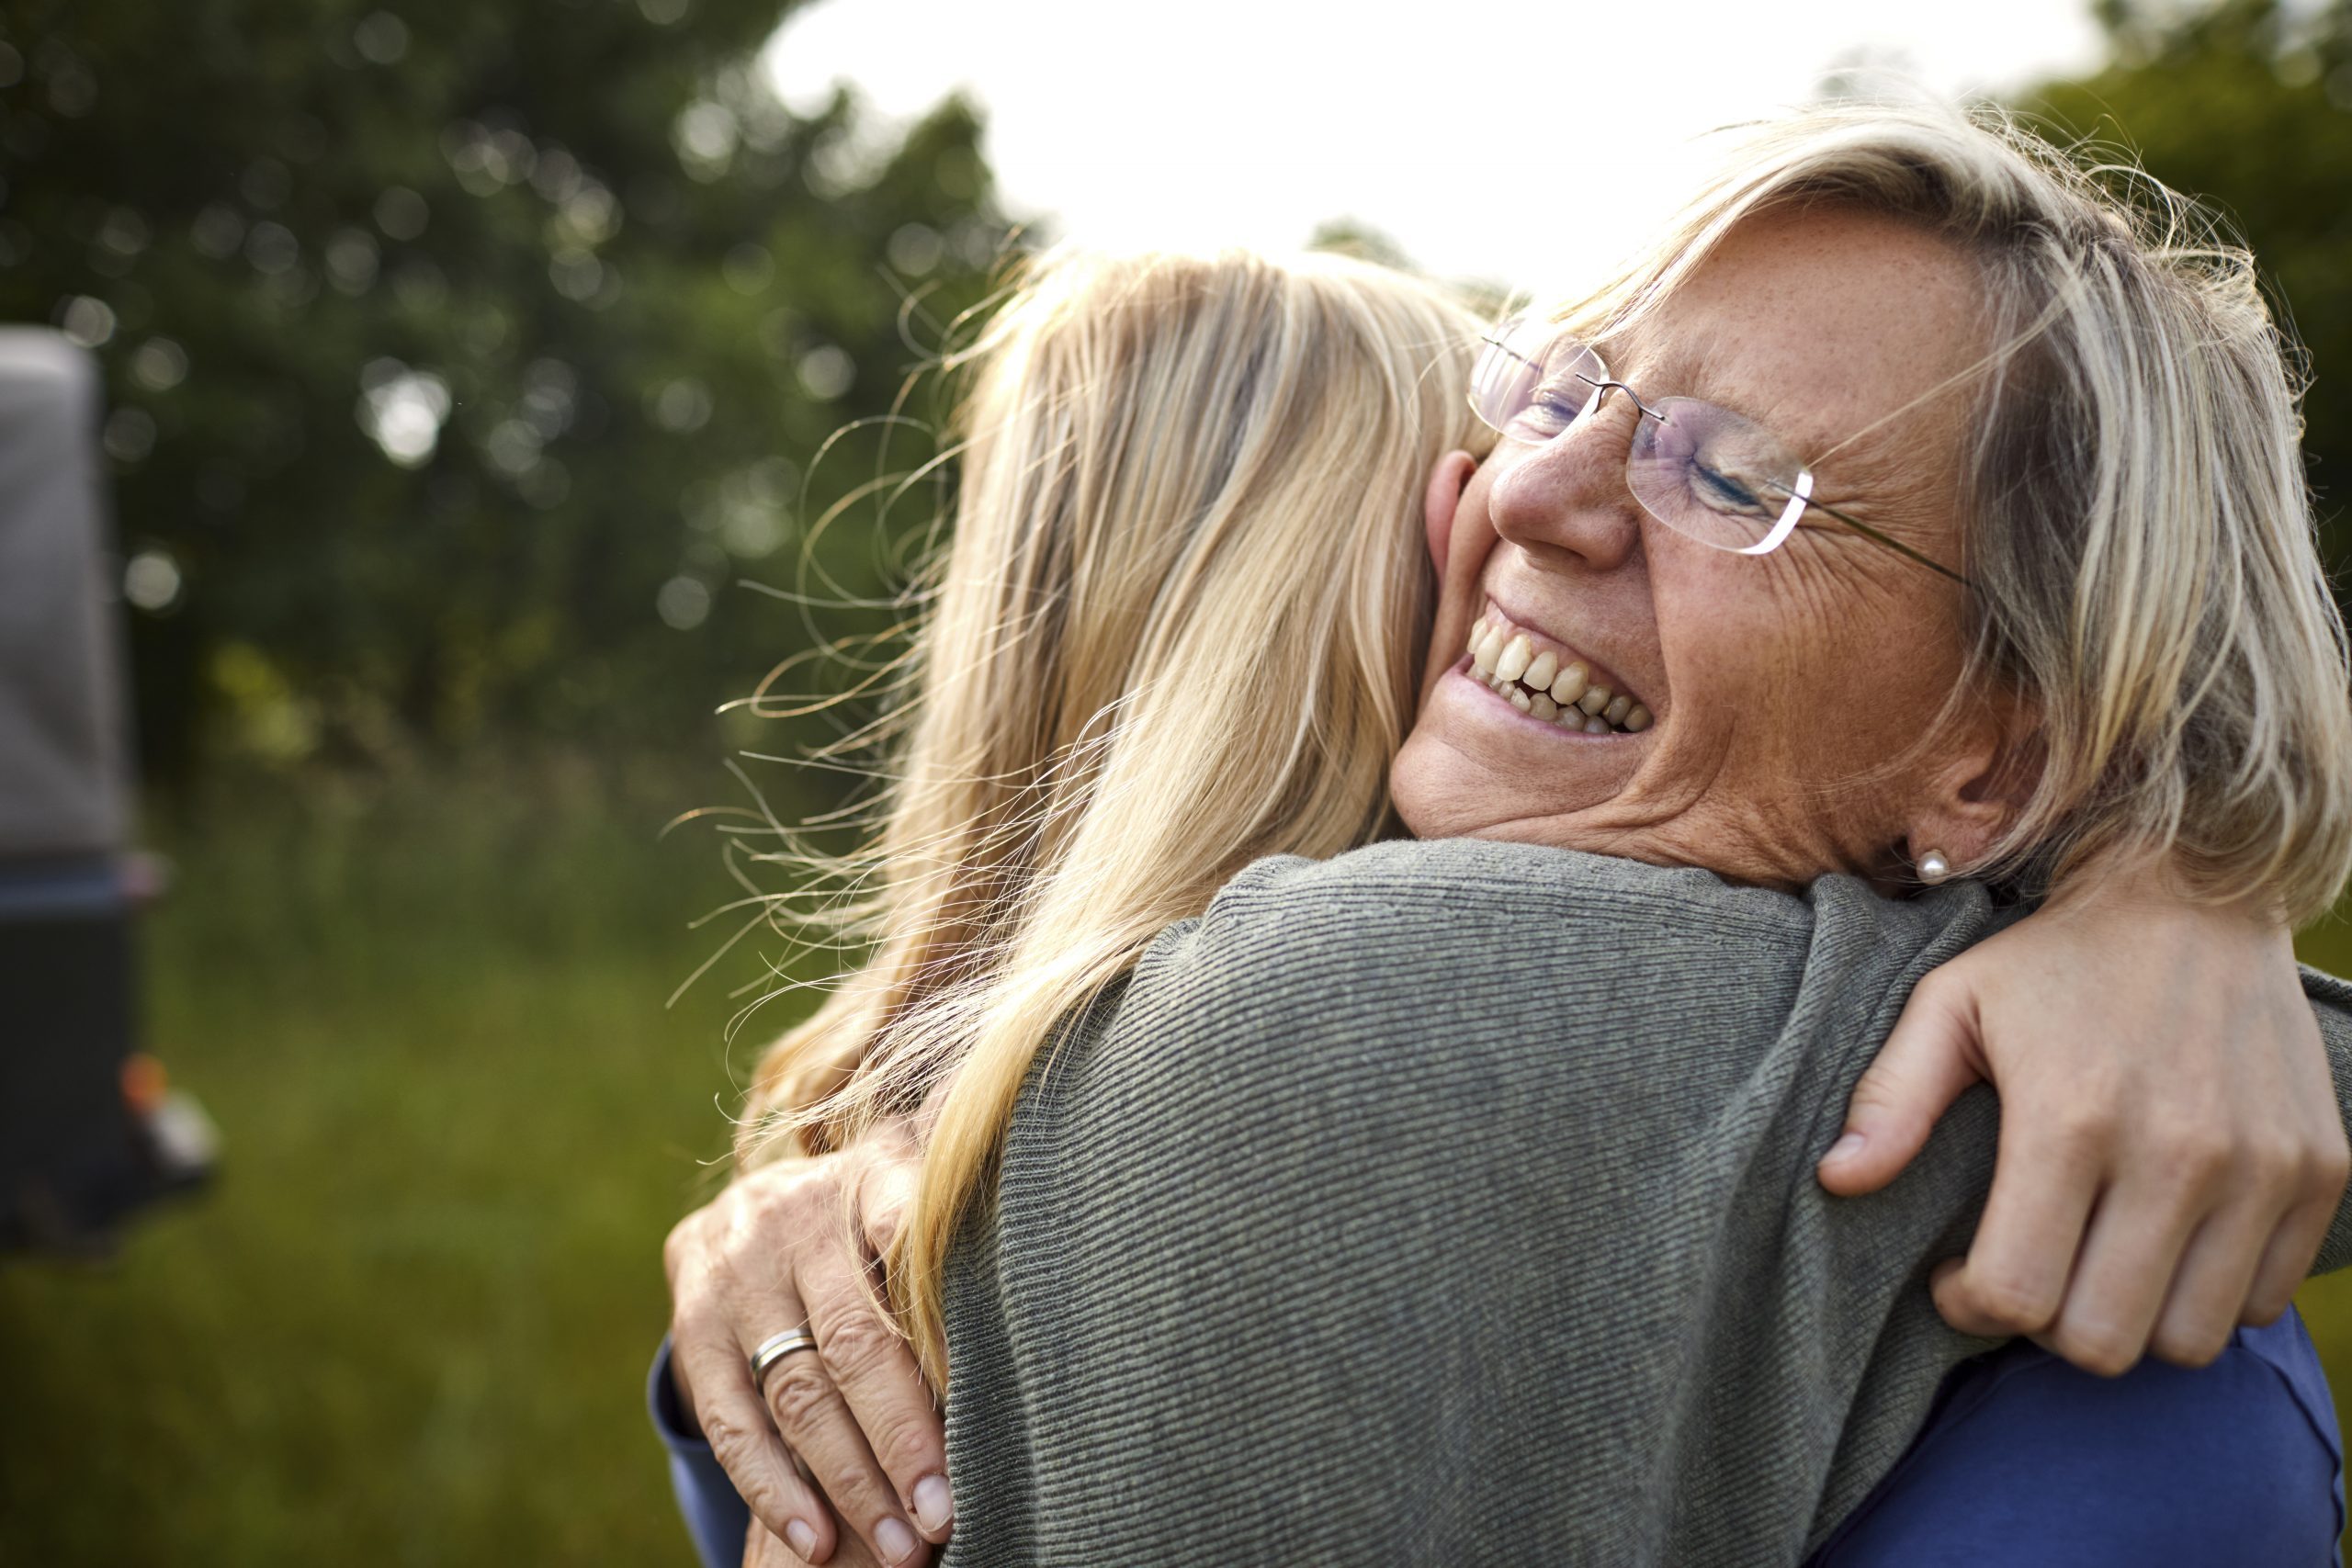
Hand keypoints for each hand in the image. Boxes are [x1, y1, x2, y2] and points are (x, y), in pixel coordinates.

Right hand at [665, 1120, 949, 1564]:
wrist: (748, 1206)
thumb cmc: (863, 1218)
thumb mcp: (907, 1189)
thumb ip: (955, 1227)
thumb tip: (1038, 1284)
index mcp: (865, 1179)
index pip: (906, 1227)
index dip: (940, 1297)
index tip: (981, 1373)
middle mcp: (794, 1221)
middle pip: (854, 1342)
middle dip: (903, 1437)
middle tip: (943, 1513)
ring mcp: (735, 1277)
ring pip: (796, 1392)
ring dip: (848, 1481)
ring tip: (898, 1544)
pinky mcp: (693, 1329)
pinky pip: (732, 1420)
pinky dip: (774, 1488)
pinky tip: (816, 1538)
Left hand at [1818, 876, 2347, 1374]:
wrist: (2198, 891)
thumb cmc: (2054, 960)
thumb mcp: (1950, 1004)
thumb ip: (1892, 1097)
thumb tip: (1837, 1180)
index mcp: (2070, 1118)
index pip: (2018, 1295)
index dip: (1971, 1305)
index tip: (1958, 1276)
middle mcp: (2176, 1153)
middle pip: (2103, 1341)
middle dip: (2046, 1327)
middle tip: (2028, 1274)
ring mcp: (2261, 1167)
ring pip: (2189, 1340)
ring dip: (2130, 1321)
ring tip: (2094, 1263)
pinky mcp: (2320, 1170)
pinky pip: (2263, 1300)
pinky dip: (2210, 1295)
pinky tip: (2166, 1242)